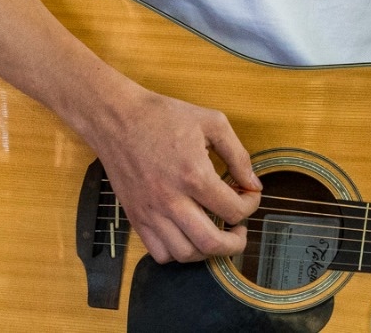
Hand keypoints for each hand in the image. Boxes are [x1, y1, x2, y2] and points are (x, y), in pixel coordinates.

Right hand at [86, 88, 261, 263]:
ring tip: (215, 232)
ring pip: (186, 254)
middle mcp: (172, 200)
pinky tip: (186, 234)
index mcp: (194, 175)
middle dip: (235, 243)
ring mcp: (151, 212)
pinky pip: (160, 253)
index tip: (249, 194)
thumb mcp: (211, 122)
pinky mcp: (136, 217)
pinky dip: (178, 252)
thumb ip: (237, 154)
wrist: (117, 118)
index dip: (250, 205)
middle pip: (212, 243)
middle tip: (240, 230)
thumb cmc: (163, 116)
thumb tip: (253, 184)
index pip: (233, 209)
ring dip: (208, 250)